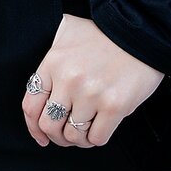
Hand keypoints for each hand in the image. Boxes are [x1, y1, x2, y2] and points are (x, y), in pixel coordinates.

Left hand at [22, 13, 162, 148]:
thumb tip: (40, 86)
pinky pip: (96, 139)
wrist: (140, 31)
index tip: (40, 136)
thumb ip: (52, 58)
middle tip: (66, 133)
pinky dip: (96, 138)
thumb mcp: (68, 33)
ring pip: (73, 136)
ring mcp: (91, 94)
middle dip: (56, 136)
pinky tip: (101, 126)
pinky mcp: (114, 106)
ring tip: (86, 128)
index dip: (33, 127)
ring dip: (78, 138)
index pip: (30, 105)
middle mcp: (68, 79)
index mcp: (53, 62)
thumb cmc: (104, 33)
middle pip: (49, 125)